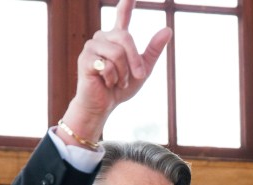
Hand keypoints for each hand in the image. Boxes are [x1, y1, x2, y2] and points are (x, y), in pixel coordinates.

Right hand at [59, 0, 171, 145]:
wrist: (103, 106)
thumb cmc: (120, 88)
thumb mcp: (143, 70)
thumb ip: (153, 50)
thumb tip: (167, 29)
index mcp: (116, 39)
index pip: (122, 16)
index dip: (126, 4)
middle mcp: (102, 38)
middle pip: (125, 37)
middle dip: (135, 61)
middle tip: (137, 76)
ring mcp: (91, 47)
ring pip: (117, 53)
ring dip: (122, 73)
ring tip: (117, 82)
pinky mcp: (85, 60)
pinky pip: (107, 65)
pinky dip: (112, 79)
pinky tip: (106, 83)